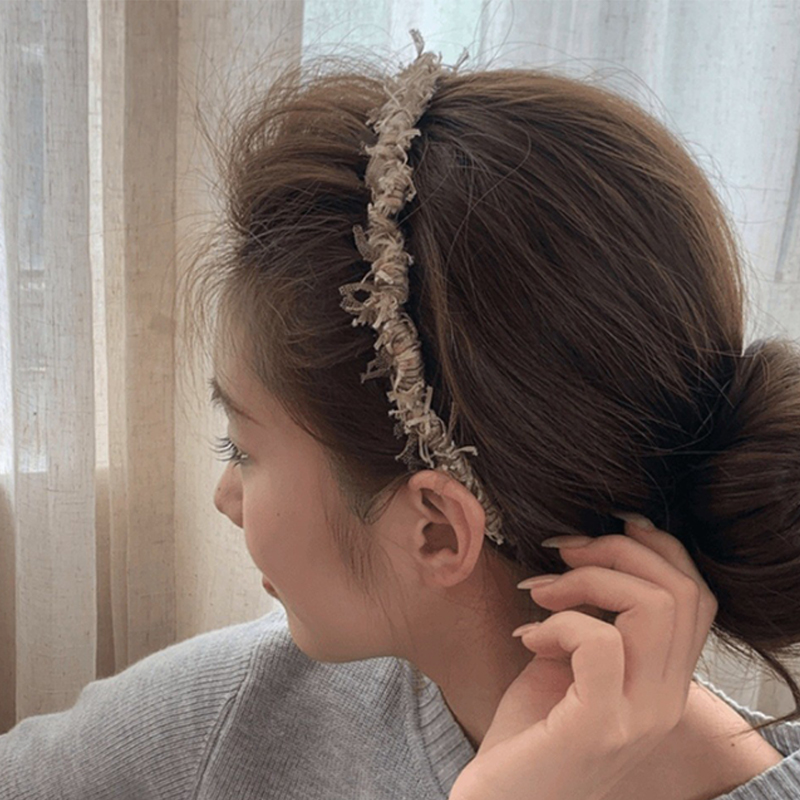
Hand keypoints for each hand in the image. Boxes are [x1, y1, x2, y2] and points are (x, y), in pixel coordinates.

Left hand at [448, 518, 717, 799]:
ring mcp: (639, 718)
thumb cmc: (530, 732)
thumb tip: (588, 553)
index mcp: (665, 682)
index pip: (697, 595)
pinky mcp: (599, 729)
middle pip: (680, 588)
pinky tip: (529, 638)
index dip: (656, 546)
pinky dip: (560, 622)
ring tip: (541, 593)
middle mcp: (666, 701)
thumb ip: (594, 617)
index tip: (605, 527)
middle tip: (561, 553)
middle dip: (615, 548)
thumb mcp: (571, 663)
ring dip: (587, 578)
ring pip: (653, 605)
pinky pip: (600, 642)